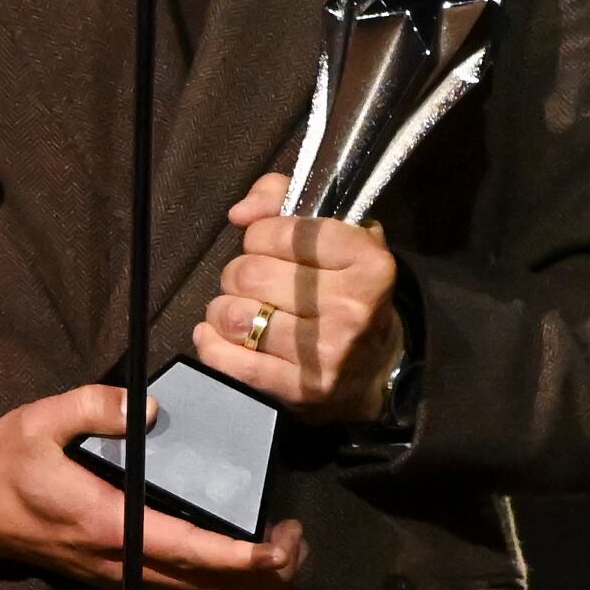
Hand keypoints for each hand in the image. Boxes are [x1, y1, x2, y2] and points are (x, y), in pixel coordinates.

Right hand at [0, 382, 308, 589]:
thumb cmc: (8, 462)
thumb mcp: (41, 419)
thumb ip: (93, 406)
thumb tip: (147, 409)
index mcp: (112, 525)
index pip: (191, 551)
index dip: (242, 557)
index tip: (280, 545)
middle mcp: (122, 562)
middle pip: (207, 587)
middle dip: (261, 576)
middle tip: (298, 541)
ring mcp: (119, 577)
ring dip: (246, 587)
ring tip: (285, 556)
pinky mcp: (116, 577)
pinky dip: (218, 588)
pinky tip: (242, 571)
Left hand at [192, 173, 403, 422]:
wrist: (379, 369)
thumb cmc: (349, 289)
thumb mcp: (338, 233)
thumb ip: (284, 200)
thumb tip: (240, 213)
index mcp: (367, 261)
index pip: (281, 232)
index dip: (261, 235)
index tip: (268, 246)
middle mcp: (350, 307)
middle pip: (249, 273)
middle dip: (238, 273)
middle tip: (251, 283)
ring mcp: (325, 353)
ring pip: (233, 315)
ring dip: (222, 309)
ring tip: (236, 310)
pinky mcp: (300, 390)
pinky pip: (232, 362)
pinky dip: (211, 344)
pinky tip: (214, 336)